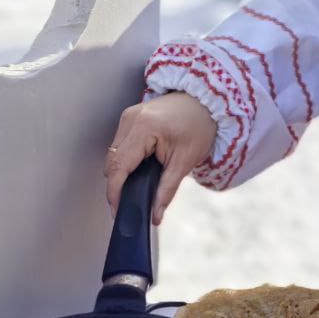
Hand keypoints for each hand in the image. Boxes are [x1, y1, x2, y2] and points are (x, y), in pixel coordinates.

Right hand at [104, 92, 217, 224]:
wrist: (206, 101)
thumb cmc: (199, 126)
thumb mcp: (185, 161)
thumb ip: (167, 190)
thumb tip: (155, 216)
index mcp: (143, 128)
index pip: (119, 166)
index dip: (115, 192)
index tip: (118, 211)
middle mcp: (130, 119)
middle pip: (112, 161)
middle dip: (117, 185)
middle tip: (128, 205)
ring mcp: (128, 117)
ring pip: (113, 154)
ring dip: (120, 173)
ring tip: (134, 190)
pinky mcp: (130, 118)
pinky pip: (120, 145)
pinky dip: (125, 161)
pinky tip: (137, 172)